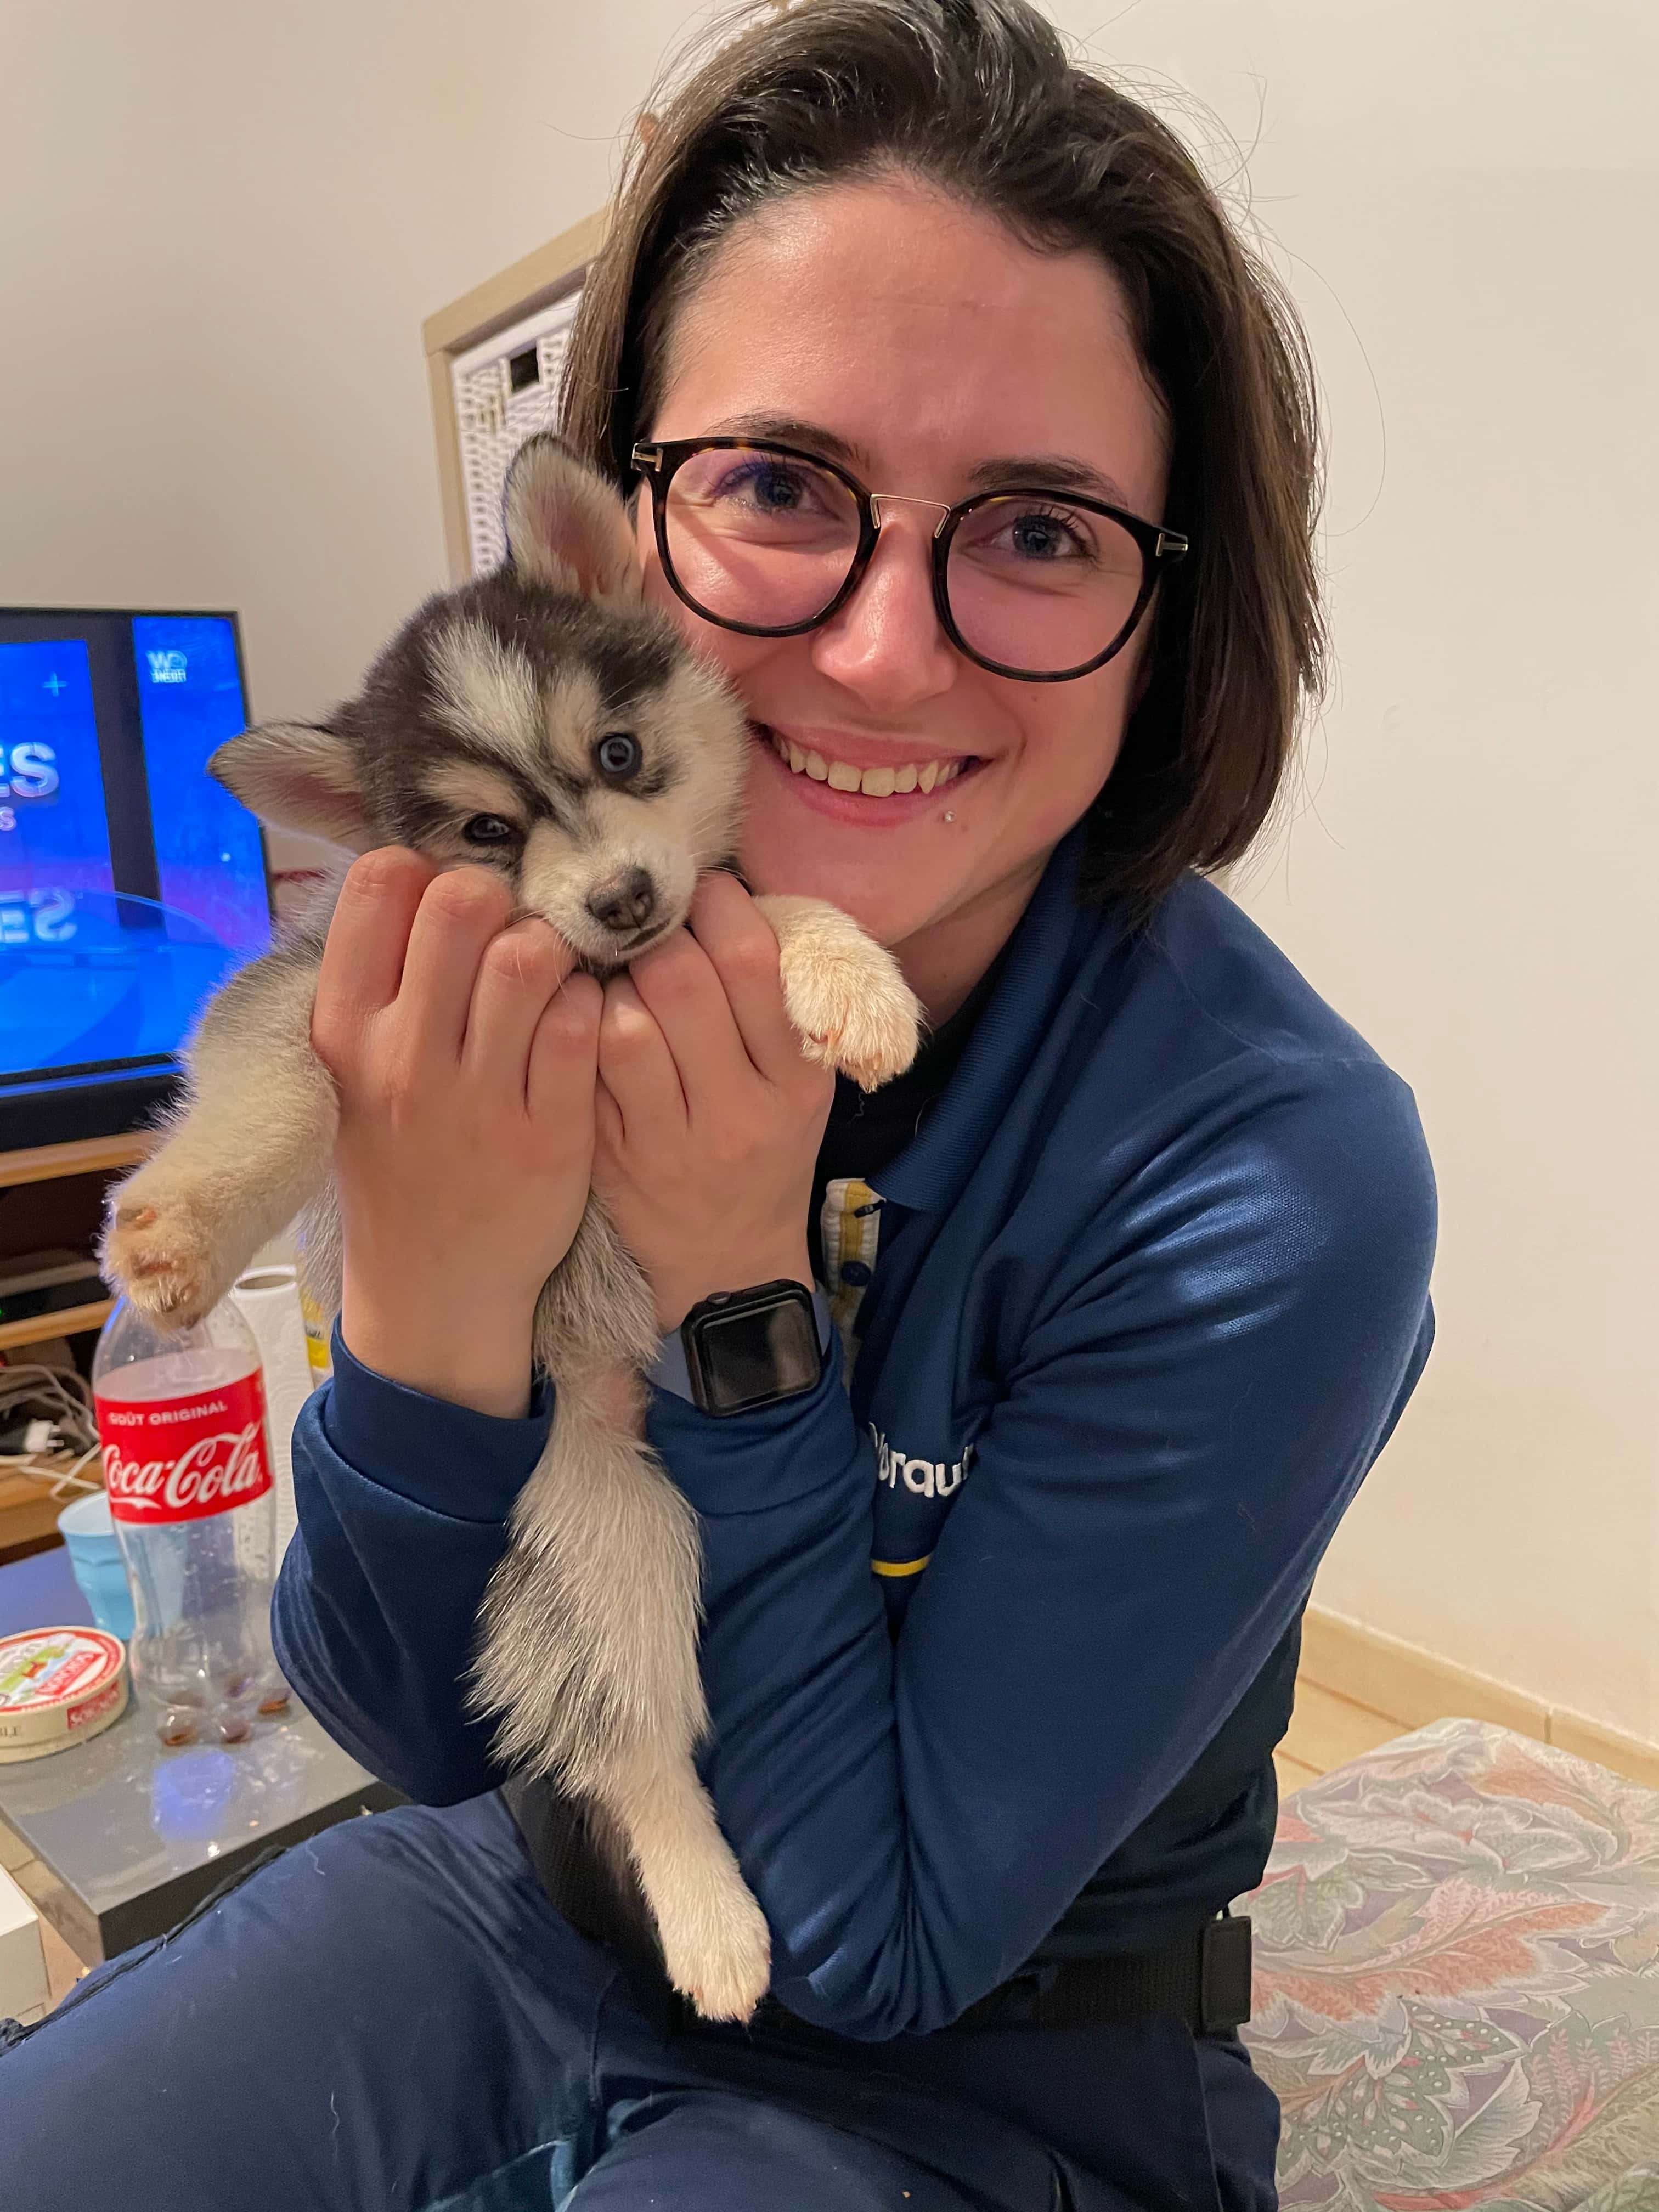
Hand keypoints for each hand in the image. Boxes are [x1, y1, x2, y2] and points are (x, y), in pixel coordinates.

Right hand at [312, 850, 601, 1416]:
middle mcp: (403, 1058)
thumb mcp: (354, 1069)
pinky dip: (592, 1009)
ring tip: (549, 982)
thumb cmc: (400, 1155)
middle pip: (463, 902)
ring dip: (554, 951)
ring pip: (531, 956)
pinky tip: (580, 1028)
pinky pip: (585, 1026)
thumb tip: (423, 872)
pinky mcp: (550, 1136)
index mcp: (344, 1029)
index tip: (447, 910)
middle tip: (509, 936)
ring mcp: (478, 1100)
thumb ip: (380, 979)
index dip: (428, 873)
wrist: (432, 1285)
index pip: (381, 884)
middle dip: (500, 899)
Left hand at [590, 872, 834, 1333]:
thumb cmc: (764, 1149)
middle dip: (654, 940)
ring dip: (610, 985)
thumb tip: (727, 900)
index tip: (701, 895)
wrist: (729, 1263)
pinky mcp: (614, 1161)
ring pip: (623, 1026)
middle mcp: (740, 1110)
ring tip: (617, 982)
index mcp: (796, 1079)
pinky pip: (583, 1073)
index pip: (751, 960)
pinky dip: (576, 1032)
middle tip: (647, 935)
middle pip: (680, 981)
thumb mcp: (798, 1085)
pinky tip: (583, 1023)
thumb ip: (775, 1004)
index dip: (715, 906)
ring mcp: (673, 1141)